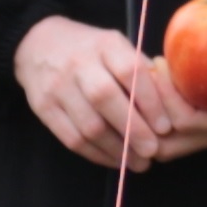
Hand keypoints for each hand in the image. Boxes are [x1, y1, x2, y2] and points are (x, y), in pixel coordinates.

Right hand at [16, 14, 170, 171]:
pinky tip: (115, 160)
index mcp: (104, 44)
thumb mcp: (115, 45)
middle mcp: (78, 63)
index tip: (165, 126)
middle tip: (152, 150)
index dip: (149, 101)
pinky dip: (97, 154)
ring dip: (117, 149)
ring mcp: (58, 86)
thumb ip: (140, 69)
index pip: (129, 71)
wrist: (37, 45)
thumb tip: (169, 102)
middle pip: (105, 99)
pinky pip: (72, 138)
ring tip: (138, 162)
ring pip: (88, 125)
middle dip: (133, 130)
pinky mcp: (43, 108)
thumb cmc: (90, 50)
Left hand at [129, 30, 206, 159]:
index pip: (188, 122)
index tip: (159, 64)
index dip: (166, 99)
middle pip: (169, 141)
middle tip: (143, 72)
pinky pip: (182, 127)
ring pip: (172, 140)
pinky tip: (163, 80)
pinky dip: (165, 111)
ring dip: (153, 115)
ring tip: (148, 77)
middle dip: (148, 112)